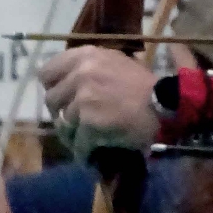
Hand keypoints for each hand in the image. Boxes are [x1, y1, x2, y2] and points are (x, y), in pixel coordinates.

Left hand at [39, 46, 159, 159]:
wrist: (166, 105)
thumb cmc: (146, 85)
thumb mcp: (117, 63)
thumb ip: (92, 67)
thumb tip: (72, 80)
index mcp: (85, 56)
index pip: (47, 72)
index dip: (53, 87)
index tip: (61, 98)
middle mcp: (80, 73)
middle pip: (51, 100)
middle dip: (60, 114)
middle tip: (72, 124)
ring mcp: (83, 98)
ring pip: (63, 124)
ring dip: (73, 136)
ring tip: (84, 142)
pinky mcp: (89, 122)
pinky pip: (78, 143)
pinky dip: (84, 153)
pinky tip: (90, 157)